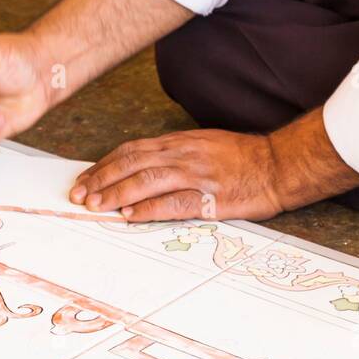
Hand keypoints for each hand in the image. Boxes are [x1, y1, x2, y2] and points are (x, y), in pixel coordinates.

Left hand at [69, 111, 358, 222]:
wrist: (279, 164)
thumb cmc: (244, 157)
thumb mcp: (205, 145)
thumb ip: (175, 155)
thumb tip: (144, 167)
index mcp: (181, 142)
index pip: (132, 150)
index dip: (105, 164)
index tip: (86, 176)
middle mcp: (183, 154)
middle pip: (132, 162)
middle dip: (101, 178)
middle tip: (79, 194)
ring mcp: (196, 174)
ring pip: (146, 180)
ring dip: (116, 194)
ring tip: (95, 206)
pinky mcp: (210, 197)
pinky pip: (173, 203)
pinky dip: (148, 209)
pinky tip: (129, 216)